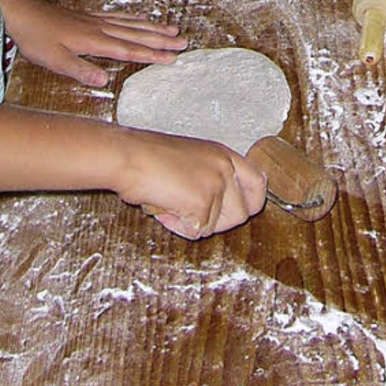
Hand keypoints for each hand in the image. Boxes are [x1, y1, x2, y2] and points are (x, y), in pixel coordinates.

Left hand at [7, 0, 188, 87]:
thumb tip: (105, 82)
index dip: (152, 54)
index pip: (129, 50)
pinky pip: (118, 16)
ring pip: (130, 23)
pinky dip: (133, 18)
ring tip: (172, 29)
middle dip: (161, 39)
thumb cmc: (36, 39)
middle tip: (184, 42)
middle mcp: (99, 28)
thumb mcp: (55, 61)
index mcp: (94, 41)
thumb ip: (81, 71)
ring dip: (152, 27)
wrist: (20, 14)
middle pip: (136, 34)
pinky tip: (140, 18)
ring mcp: (94, 20)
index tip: (172, 57)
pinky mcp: (88, 16)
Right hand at [116, 130, 265, 239]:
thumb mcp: (188, 158)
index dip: (253, 202)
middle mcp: (224, 167)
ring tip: (170, 204)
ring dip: (192, 224)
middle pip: (242, 214)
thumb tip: (218, 206)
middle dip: (218, 223)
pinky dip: (178, 226)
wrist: (127, 155)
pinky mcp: (203, 202)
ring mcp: (216, 185)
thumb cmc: (146, 157)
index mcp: (222, 154)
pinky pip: (196, 231)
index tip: (244, 210)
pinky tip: (164, 208)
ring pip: (216, 227)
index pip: (258, 183)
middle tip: (193, 214)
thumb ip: (208, 176)